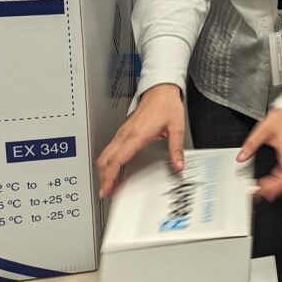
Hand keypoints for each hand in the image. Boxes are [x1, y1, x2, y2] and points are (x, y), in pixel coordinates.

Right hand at [96, 83, 184, 197]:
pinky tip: (113, 166)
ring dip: (103, 169)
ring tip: (108, 183)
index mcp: (137, 135)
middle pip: (105, 159)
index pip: (117, 159)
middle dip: (103, 177)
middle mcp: (126, 133)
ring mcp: (122, 131)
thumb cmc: (166, 104)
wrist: (160, 89)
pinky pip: (110, 147)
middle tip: (105, 191)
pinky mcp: (123, 130)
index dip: (110, 176)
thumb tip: (178, 165)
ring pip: (105, 153)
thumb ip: (176, 148)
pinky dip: (108, 160)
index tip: (108, 188)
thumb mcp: (176, 127)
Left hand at [237, 108, 281, 200]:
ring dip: (277, 187)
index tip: (263, 187)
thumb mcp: (263, 130)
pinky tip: (271, 183)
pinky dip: (279, 181)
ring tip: (263, 192)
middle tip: (259, 194)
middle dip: (274, 189)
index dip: (275, 185)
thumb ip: (251, 144)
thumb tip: (241, 157)